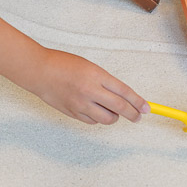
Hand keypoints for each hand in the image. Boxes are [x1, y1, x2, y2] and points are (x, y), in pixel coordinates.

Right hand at [30, 49, 149, 124]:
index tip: (147, 108)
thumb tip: (123, 97)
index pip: (124, 91)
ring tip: (112, 111)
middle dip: (133, 114)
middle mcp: (90, 91)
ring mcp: (81, 104)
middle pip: (119, 108)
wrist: (39, 72)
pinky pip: (92, 121)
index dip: (138, 101)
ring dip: (114, 117)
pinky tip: (95, 110)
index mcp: (96, 75)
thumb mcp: (89, 67)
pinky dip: (97, 118)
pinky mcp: (73, 113)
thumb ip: (105, 82)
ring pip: (107, 119)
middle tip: (138, 116)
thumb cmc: (63, 64)